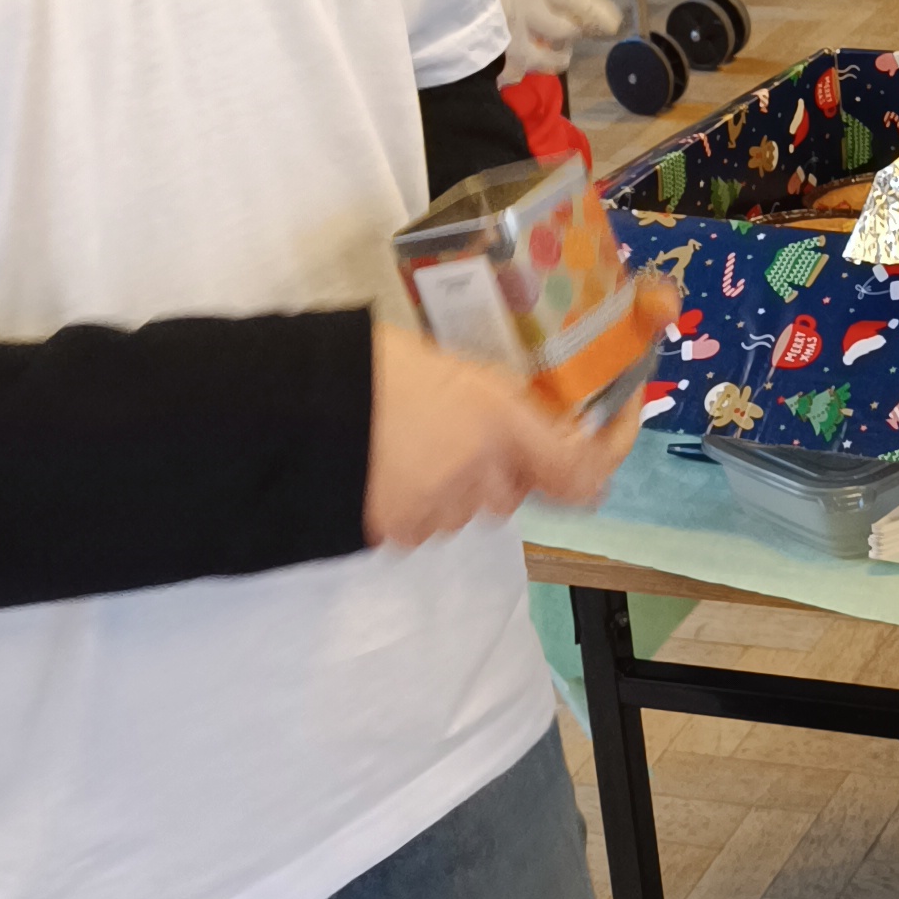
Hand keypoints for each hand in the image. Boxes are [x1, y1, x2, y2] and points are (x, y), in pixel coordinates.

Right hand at [365, 302, 665, 547]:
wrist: (284, 419)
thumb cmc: (365, 370)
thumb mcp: (448, 363)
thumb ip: (495, 395)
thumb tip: (518, 408)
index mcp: (499, 428)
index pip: (586, 470)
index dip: (611, 451)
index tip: (614, 423)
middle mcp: (480, 481)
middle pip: (521, 484)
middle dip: (510, 459)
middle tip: (477, 418)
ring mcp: (438, 515)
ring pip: (474, 502)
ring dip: (463, 477)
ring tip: (418, 434)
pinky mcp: (398, 536)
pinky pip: (431, 517)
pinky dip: (424, 495)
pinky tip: (391, 460)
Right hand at [478, 0, 620, 81]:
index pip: (578, 2)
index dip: (597, 14)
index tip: (611, 24)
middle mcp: (529, 17)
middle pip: (565, 34)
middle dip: (570, 37)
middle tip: (569, 38)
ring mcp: (509, 44)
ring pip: (543, 62)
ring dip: (550, 61)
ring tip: (548, 59)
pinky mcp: (488, 64)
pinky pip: (506, 76)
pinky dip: (508, 75)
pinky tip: (505, 73)